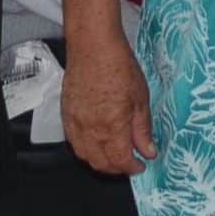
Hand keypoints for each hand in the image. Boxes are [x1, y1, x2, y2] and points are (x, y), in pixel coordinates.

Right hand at [64, 38, 156, 174]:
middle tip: (129, 162)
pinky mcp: (66, 114)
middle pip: (101, 164)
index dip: (133, 168)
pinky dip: (86, 148)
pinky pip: (73, 142)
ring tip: (114, 154)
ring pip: (85, 156)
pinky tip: (96, 141)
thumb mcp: (140, 99)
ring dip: (100, 161)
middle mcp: (90, 130)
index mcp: (112, 127)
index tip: (141, 165)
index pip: (121, 161)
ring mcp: (75, 123)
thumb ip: (142, 129)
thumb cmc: (118, 66)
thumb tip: (148, 151)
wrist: (92, 46)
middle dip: (117, 168)